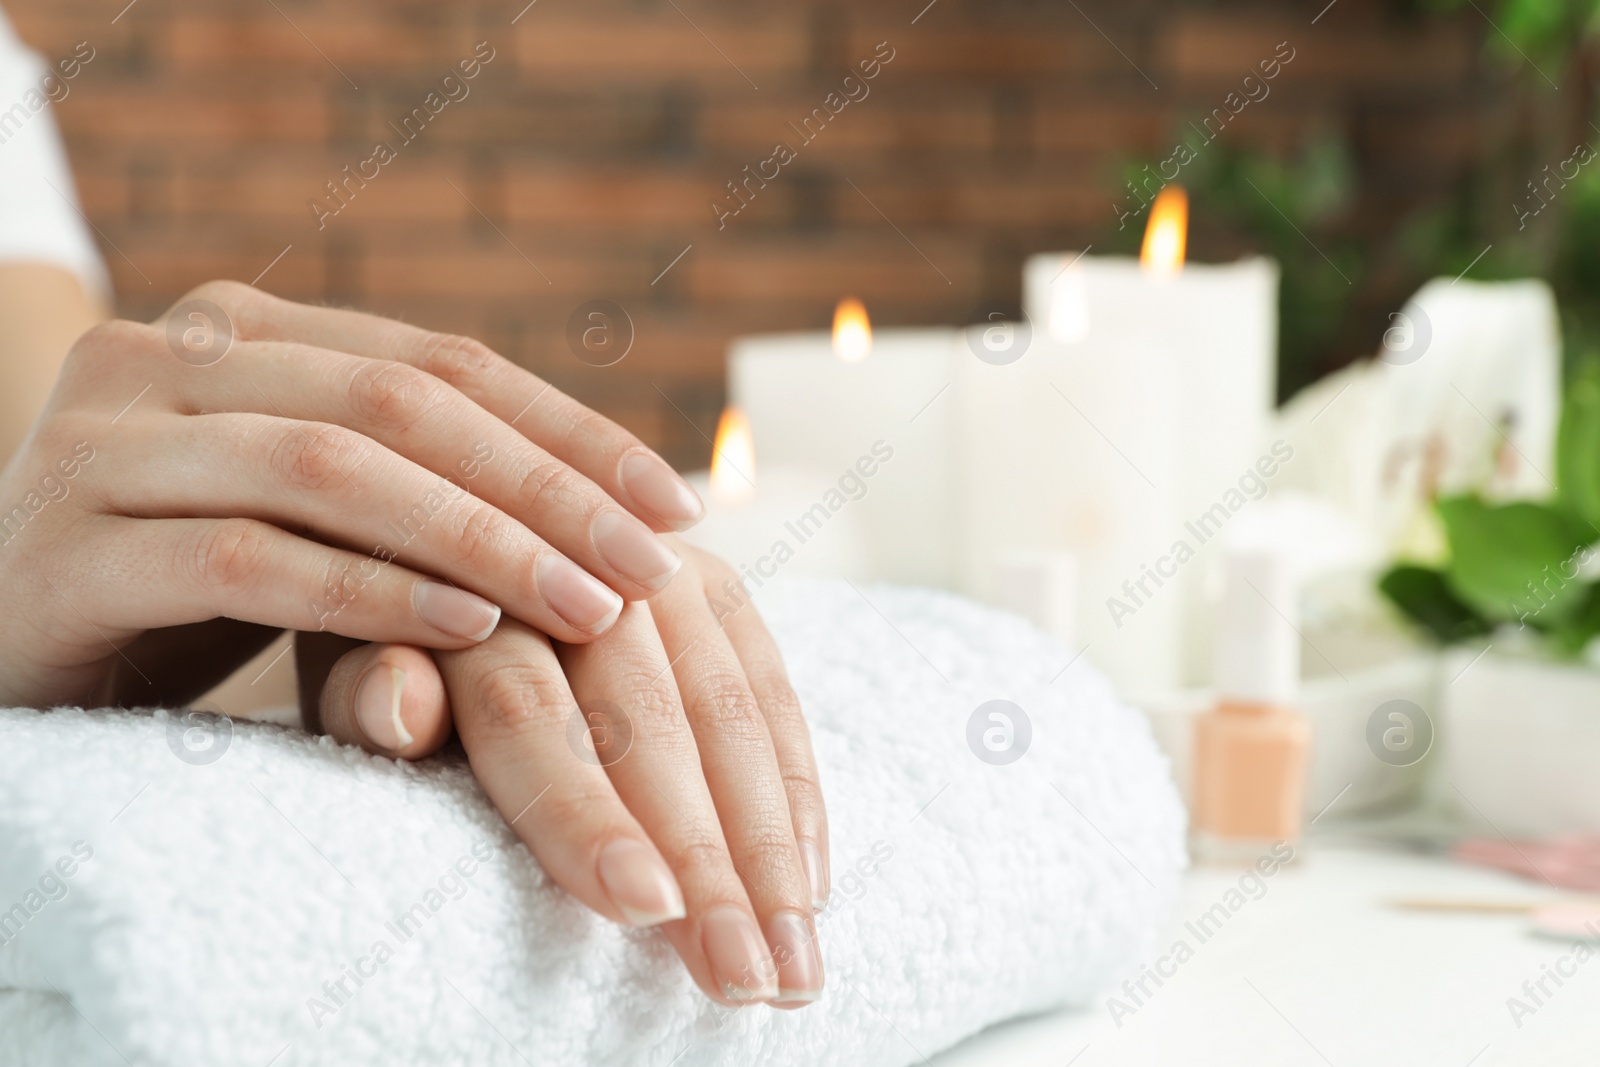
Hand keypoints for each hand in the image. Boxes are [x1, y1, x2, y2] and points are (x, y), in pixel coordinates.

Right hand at [0, 281, 703, 707]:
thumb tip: (615, 514)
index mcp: (240, 330)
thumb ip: (416, 485)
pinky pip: (251, 558)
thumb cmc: (184, 592)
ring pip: (333, 469)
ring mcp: (104, 446)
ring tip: (589, 605)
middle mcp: (165, 357)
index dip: (572, 429)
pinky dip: (373, 592)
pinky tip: (469, 628)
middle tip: (653, 564)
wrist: (2, 652)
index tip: (677, 502)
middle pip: (401, 404)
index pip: (443, 363)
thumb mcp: (311, 515)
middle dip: (546, 486)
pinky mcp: (70, 551)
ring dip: (480, 539)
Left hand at [301, 543, 830, 1007]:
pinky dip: (797, 797)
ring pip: (731, 716)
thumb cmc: (385, 645)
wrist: (453, 547)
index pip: (529, 715)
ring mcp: (660, 568)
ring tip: (795, 970)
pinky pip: (774, 697)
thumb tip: (400, 704)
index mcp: (467, 588)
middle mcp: (579, 563)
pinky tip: (810, 890)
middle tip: (743, 979)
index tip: (644, 909)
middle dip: (707, 861)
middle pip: (652, 727)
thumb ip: (367, 696)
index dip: (586, 813)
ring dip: (772, 851)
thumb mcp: (347, 670)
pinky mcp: (718, 587)